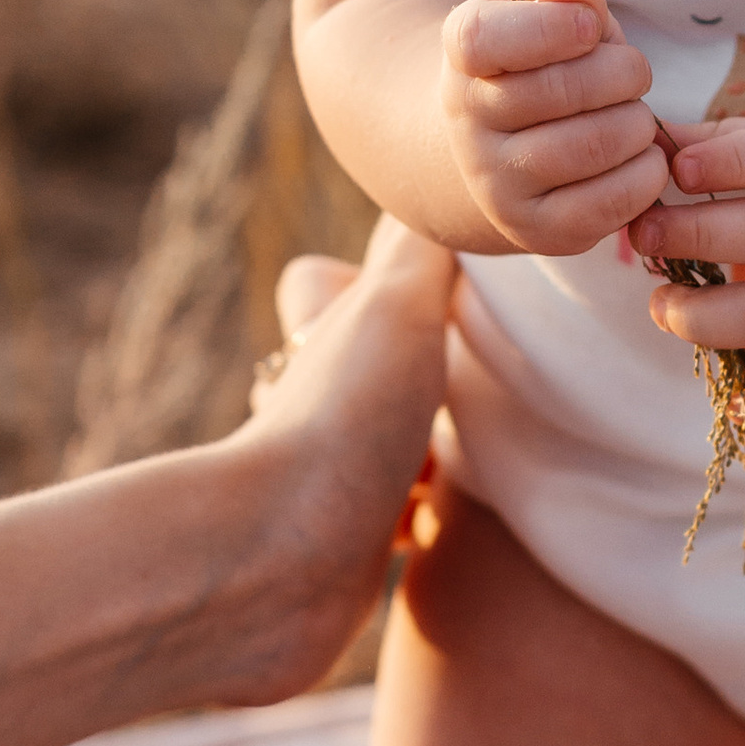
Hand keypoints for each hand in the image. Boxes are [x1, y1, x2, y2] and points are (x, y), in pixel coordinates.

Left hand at [201, 215, 451, 699]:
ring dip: (414, 449)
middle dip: (405, 374)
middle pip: (353, 367)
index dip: (358, 281)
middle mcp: (310, 404)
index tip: (422, 289)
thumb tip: (447, 177)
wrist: (281, 568)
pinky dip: (412, 521)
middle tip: (463, 379)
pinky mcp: (340, 555)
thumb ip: (423, 247)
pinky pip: (383, 527)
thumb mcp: (398, 304)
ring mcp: (323, 480)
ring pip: (373, 447)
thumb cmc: (341, 425)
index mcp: (321, 339)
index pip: (322, 285)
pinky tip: (443, 520)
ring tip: (463, 448)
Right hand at [440, 0, 667, 256]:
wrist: (504, 151)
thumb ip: (570, 0)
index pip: (483, 39)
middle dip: (623, 73)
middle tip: (635, 73)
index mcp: (464, 57)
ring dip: (638, 123)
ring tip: (636, 116)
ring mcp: (496, 183)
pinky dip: (646, 174)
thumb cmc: (541, 69)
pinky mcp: (534, 230)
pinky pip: (609, 203)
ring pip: (591, 147)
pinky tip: (642, 156)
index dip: (549, 27)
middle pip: (559, 90)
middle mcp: (467, 123)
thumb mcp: (549, 23)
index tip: (590, 26)